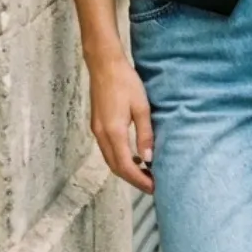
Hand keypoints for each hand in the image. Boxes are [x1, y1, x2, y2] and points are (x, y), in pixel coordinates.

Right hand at [88, 50, 155, 192]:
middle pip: (116, 167)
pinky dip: (120, 158)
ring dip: (126, 170)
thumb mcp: (141, 107)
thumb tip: (148, 159)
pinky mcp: (97, 125)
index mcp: (114, 132)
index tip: (154, 187)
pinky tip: (134, 156)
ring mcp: (97, 131)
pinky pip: (108, 150)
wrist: (104, 64)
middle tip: (152, 185)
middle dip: (133, 179)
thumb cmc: (125, 82)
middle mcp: (101, 135)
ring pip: (110, 160)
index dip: (139, 180)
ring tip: (146, 173)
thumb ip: (145, 134)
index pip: (125, 166)